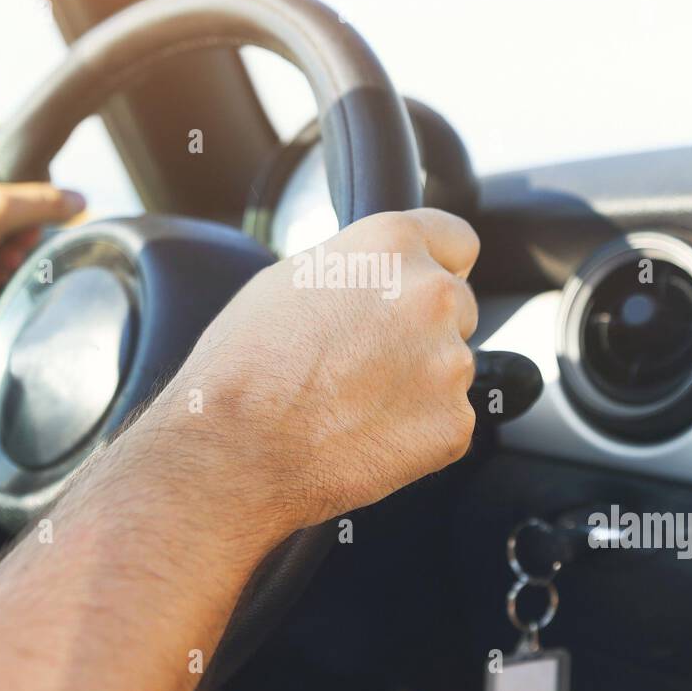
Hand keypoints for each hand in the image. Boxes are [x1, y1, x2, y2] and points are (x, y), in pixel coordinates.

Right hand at [132, 208, 479, 541]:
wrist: (235, 450)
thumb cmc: (244, 365)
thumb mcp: (289, 278)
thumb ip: (355, 266)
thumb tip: (376, 274)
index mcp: (391, 244)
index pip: (457, 240)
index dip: (439, 265)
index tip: (425, 286)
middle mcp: (431, 293)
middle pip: (457, 306)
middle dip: (424, 329)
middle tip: (367, 359)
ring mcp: (449, 361)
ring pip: (452, 367)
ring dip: (420, 382)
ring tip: (355, 401)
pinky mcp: (453, 422)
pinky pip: (447, 421)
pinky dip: (417, 432)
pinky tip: (366, 433)